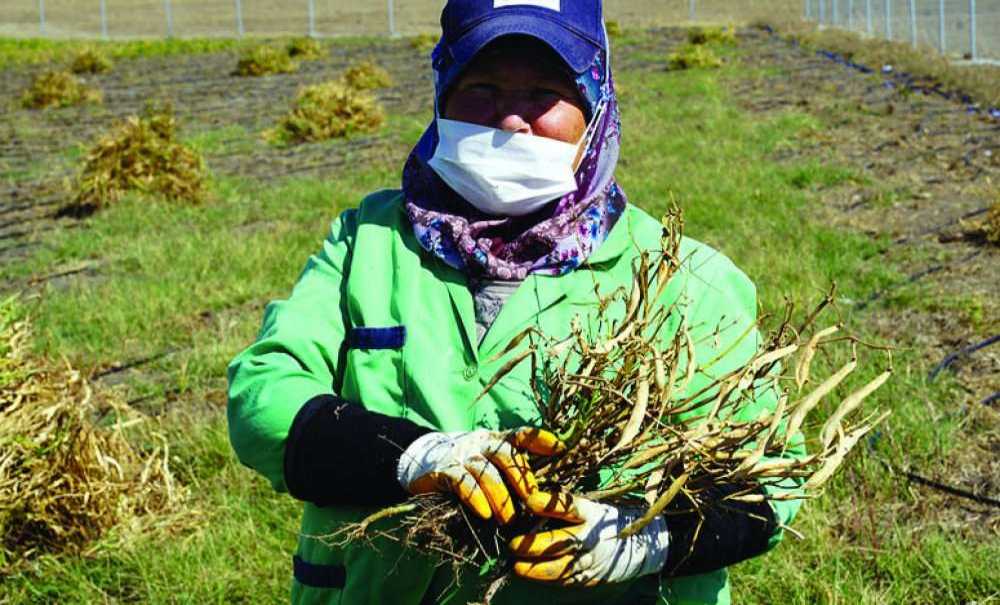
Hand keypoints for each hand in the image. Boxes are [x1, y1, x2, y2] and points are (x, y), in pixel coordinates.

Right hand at [396, 428, 563, 524]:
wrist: (421, 466)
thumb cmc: (465, 471)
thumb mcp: (488, 466)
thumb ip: (510, 473)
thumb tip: (540, 495)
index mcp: (494, 440)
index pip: (520, 434)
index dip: (540, 439)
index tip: (561, 448)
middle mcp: (479, 443)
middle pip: (505, 454)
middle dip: (521, 478)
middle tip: (531, 501)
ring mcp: (461, 455)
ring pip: (486, 471)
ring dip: (500, 497)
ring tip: (508, 520)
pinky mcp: (443, 471)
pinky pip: (462, 483)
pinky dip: (475, 498)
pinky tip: (484, 513)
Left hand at [509, 493, 669, 585]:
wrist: (640, 546)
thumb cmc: (606, 520)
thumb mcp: (591, 506)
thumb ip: (565, 506)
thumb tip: (530, 501)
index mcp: (591, 513)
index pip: (569, 506)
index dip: (550, 503)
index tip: (530, 500)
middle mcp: (591, 537)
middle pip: (559, 542)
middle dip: (533, 546)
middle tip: (512, 545)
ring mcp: (591, 559)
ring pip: (559, 567)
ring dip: (535, 568)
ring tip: (517, 567)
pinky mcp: (590, 576)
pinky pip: (565, 580)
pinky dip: (547, 578)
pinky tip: (531, 574)